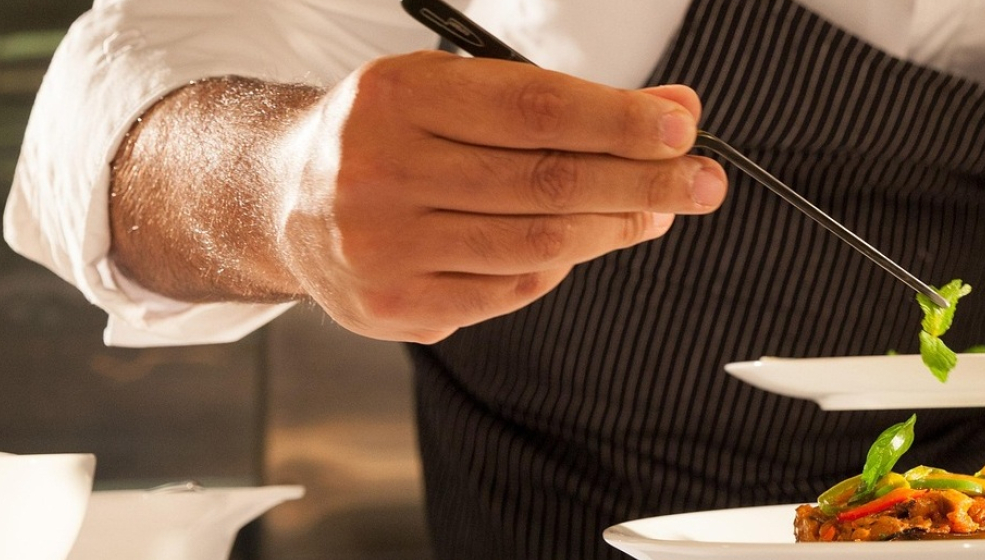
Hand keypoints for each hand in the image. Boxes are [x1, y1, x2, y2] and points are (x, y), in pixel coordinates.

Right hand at [275, 51, 726, 342]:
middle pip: (546, 182)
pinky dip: (560, 266)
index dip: (619, 122)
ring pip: (536, 243)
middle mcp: (379, 170)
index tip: (681, 130)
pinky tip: (584, 242)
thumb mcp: (461, 92)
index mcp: (398, 97)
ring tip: (657, 211)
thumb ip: (565, 102)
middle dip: (641, 182)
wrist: (281, 198)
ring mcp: (381, 245)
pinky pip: (510, 290)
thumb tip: (675, 113)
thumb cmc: (390, 135)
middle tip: (703, 182)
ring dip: (613, 228)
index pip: (535, 109)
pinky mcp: (392, 304)